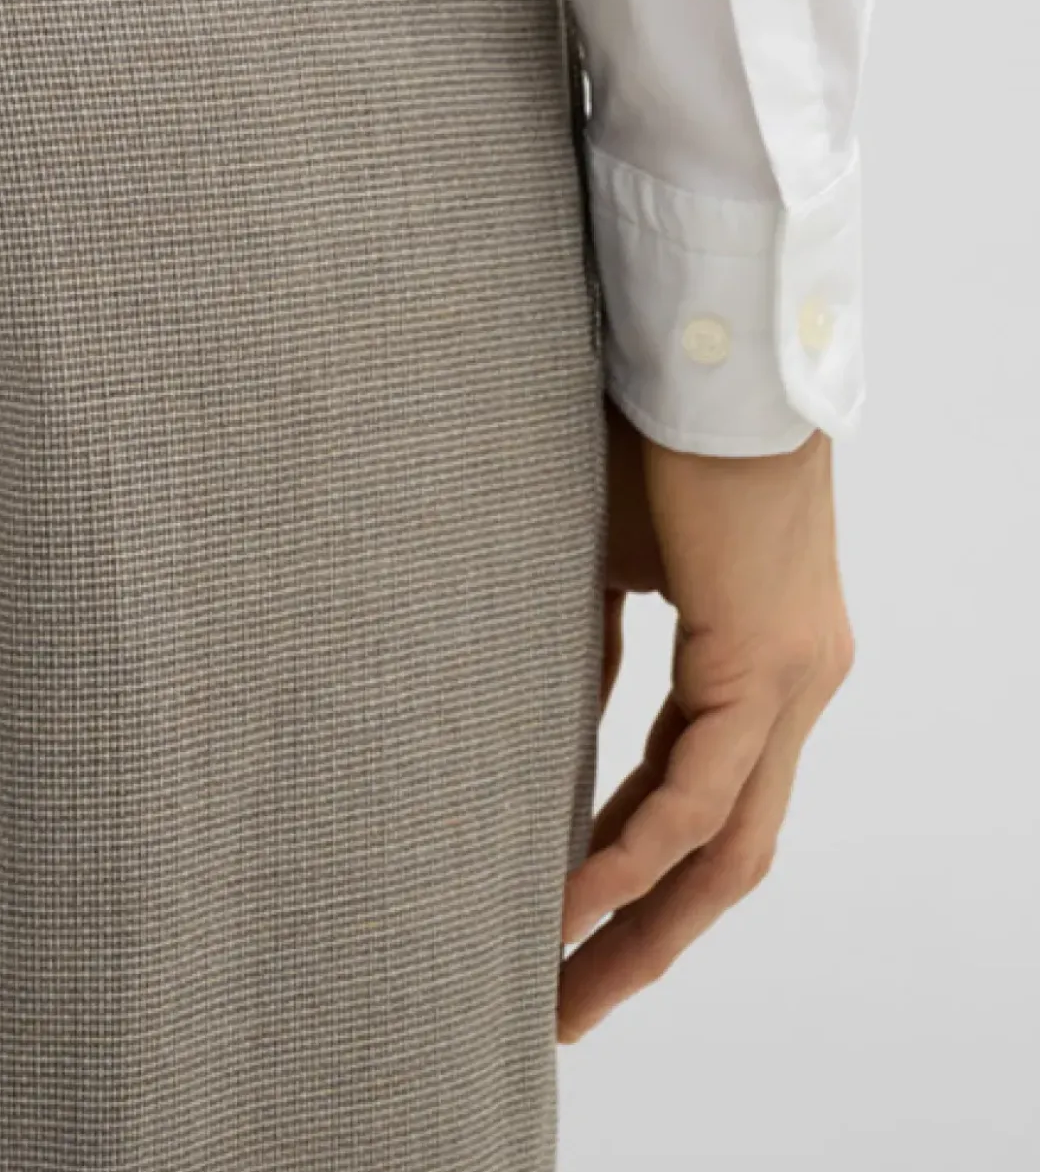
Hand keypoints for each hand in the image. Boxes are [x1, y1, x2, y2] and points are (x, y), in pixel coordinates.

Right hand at [558, 392, 854, 1042]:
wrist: (707, 347)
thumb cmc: (656, 424)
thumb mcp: (611, 557)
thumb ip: (596, 647)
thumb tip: (553, 719)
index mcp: (765, 658)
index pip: (700, 797)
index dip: (634, 869)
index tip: (565, 919)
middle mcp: (798, 683)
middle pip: (729, 855)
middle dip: (647, 939)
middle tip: (569, 1002)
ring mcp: (793, 677)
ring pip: (727, 844)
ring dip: (644, 924)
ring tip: (565, 984)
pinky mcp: (766, 658)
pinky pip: (701, 790)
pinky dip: (638, 851)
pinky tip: (575, 896)